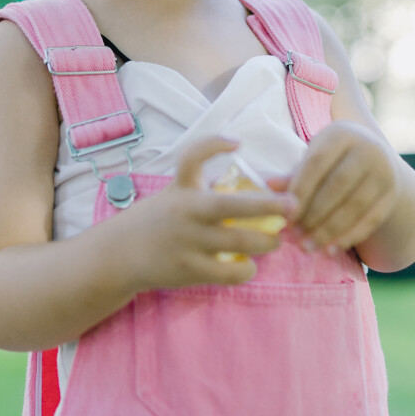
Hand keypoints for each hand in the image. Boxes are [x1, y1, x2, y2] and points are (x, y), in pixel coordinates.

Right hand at [123, 137, 297, 290]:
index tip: (237, 143)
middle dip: (267, 205)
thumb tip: (258, 187)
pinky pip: (228, 273)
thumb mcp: (176, 192)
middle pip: (229, 206)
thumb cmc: (160, 219)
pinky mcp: (189, 270)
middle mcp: (185, 211)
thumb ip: (207, 188)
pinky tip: (251, 266)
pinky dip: (246, 270)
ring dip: (265, 242)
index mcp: (182, 187)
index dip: (214, 144)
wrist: (121, 254)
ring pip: (237, 242)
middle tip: (293, 206)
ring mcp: (187, 242)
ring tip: (277, 240)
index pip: (193, 157)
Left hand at [272, 122, 397, 254]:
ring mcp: (384, 171)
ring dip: (329, 230)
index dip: (300, 190)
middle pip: (337, 185)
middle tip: (294, 236)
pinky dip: (350, 237)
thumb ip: (294, 174)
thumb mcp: (315, 157)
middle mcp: (368, 148)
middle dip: (314, 214)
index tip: (284, 214)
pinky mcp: (392, 194)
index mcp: (341, 133)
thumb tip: (269, 187)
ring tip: (307, 247)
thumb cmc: (333, 159)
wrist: (375, 158)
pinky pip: (371, 220)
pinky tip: (331, 250)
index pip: (317, 163)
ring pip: (355, 206)